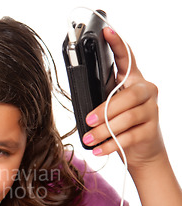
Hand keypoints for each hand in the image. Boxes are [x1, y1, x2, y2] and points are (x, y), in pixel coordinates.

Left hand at [82, 28, 165, 170]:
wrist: (141, 150)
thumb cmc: (119, 123)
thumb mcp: (108, 106)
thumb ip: (99, 97)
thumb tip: (78, 94)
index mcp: (132, 80)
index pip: (126, 58)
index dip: (117, 44)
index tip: (107, 31)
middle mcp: (145, 91)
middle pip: (128, 96)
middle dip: (105, 109)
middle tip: (87, 120)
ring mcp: (151, 110)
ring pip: (127, 118)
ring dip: (104, 130)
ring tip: (88, 139)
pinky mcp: (151, 130)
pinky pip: (129, 136)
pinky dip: (110, 144)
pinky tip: (98, 150)